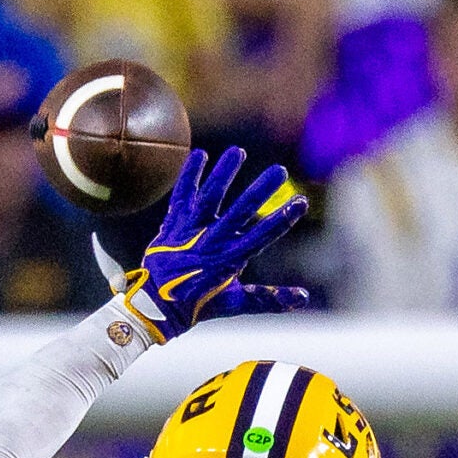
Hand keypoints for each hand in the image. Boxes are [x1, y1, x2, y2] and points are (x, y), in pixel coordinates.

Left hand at [120, 147, 311, 341]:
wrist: (154, 306)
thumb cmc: (198, 305)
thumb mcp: (236, 303)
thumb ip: (269, 298)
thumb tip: (303, 299)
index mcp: (229, 260)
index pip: (262, 236)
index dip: (282, 219)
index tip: (301, 201)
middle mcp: (211, 242)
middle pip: (240, 210)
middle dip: (262, 189)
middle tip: (279, 171)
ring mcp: (190, 230)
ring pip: (210, 196)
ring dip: (225, 173)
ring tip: (238, 151)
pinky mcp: (173, 223)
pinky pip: (182, 195)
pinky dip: (189, 174)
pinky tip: (200, 154)